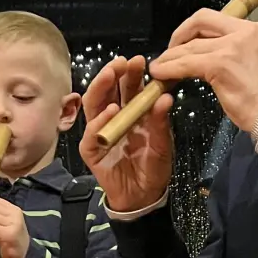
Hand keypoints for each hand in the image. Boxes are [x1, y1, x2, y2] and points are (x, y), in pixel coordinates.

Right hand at [80, 55, 174, 212]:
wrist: (144, 196)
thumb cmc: (153, 166)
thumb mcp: (163, 142)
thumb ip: (161, 121)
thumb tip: (165, 97)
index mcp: (130, 112)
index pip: (126, 87)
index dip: (130, 73)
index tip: (139, 61)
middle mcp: (112, 117)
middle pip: (108, 90)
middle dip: (114, 74)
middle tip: (122, 62)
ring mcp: (99, 132)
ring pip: (94, 104)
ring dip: (101, 88)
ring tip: (111, 75)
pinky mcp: (91, 150)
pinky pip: (91, 133)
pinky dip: (99, 121)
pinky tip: (110, 111)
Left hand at [148, 9, 257, 133]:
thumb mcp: (254, 62)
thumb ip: (233, 50)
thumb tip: (204, 51)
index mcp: (255, 29)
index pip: (216, 18)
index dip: (193, 29)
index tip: (184, 43)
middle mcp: (246, 30)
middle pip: (200, 20)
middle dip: (179, 35)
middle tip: (169, 53)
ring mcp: (233, 45)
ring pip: (191, 45)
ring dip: (170, 57)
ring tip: (159, 68)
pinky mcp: (221, 63)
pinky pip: (187, 62)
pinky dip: (170, 68)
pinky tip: (162, 75)